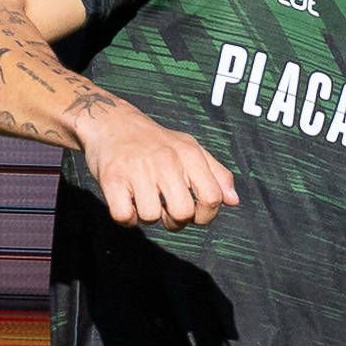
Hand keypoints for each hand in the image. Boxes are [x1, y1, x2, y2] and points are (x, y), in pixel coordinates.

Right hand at [76, 99, 238, 226]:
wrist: (112, 123)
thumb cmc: (155, 142)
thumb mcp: (190, 149)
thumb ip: (216, 174)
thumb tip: (234, 200)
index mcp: (189, 154)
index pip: (212, 197)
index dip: (206, 215)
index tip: (194, 212)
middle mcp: (166, 160)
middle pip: (182, 213)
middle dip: (175, 221)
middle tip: (166, 209)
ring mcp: (138, 169)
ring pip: (151, 217)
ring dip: (147, 216)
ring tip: (143, 199)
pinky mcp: (112, 178)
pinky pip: (124, 216)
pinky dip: (126, 218)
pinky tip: (127, 203)